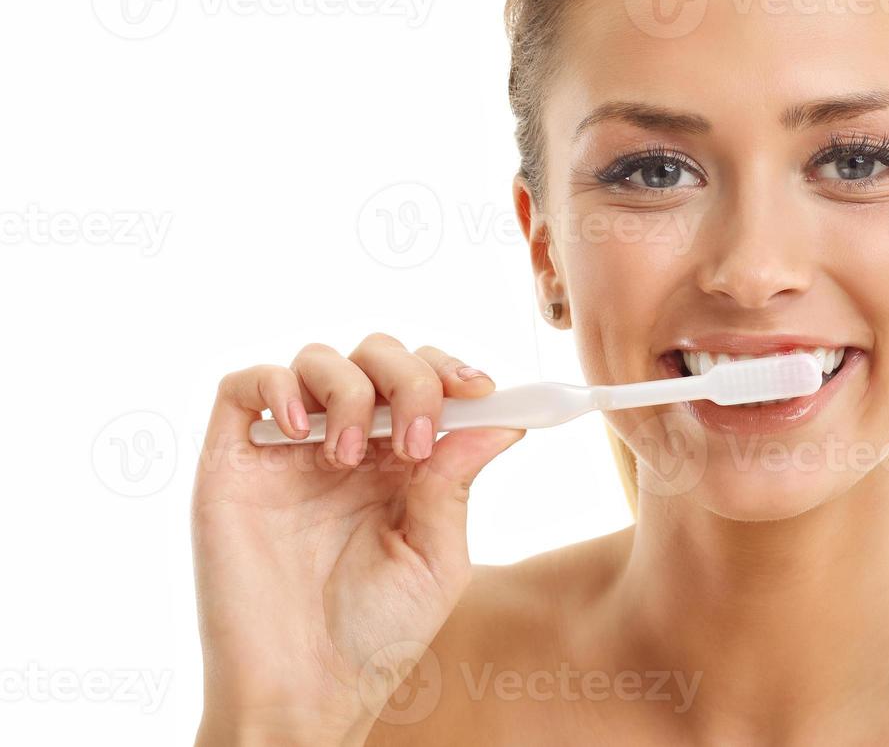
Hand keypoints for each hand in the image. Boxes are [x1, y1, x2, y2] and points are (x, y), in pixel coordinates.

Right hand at [190, 333, 522, 744]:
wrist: (303, 690)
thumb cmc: (375, 635)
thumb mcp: (435, 557)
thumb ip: (456, 483)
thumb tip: (500, 419)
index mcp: (401, 462)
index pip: (427, 380)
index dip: (452, 371)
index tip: (483, 390)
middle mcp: (347, 445)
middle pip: (378, 355)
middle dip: (410, 379)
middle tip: (417, 441)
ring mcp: (288, 451)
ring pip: (317, 359)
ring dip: (350, 390)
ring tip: (350, 458)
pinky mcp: (232, 463)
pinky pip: (244, 386)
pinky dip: (276, 386)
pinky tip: (302, 430)